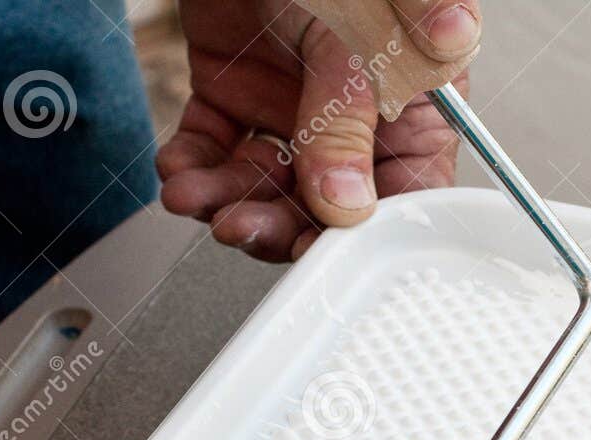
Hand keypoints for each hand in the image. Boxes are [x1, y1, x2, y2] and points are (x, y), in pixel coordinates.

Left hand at [157, 1, 481, 261]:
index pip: (405, 195)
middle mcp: (355, 121)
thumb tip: (347, 205)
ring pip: (267, 184)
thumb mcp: (352, 37)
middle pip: (328, 205)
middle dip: (280, 223)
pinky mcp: (235, 94)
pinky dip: (192, 166)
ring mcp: (294, 111)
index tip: (324, 252)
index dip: (365, 234)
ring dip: (226, 200)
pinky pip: (215, 148)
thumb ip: (347, 119)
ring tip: (194, 197)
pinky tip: (179, 169)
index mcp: (411, 110)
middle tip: (242, 226)